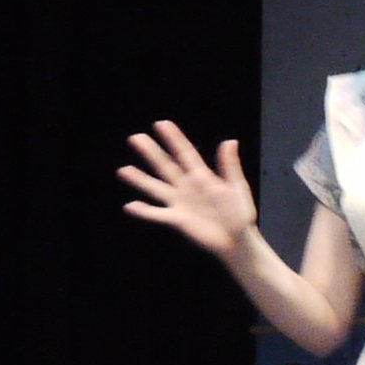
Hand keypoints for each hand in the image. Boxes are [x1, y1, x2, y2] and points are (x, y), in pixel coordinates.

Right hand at [119, 122, 257, 256]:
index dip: (174, 139)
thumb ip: (230, 166)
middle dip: (151, 152)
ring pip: (156, 188)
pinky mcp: (178, 220)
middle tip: (136, 138)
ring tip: (124, 170)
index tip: (162, 124)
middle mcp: (187, 187)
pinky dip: (144, 211)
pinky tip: (130, 206)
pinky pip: (158, 214)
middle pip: (166, 166)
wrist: (238, 240)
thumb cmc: (240, 214)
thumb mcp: (237, 188)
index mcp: (203, 176)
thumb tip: (230, 141)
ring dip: (140, 179)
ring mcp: (180, 203)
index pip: (185, 153)